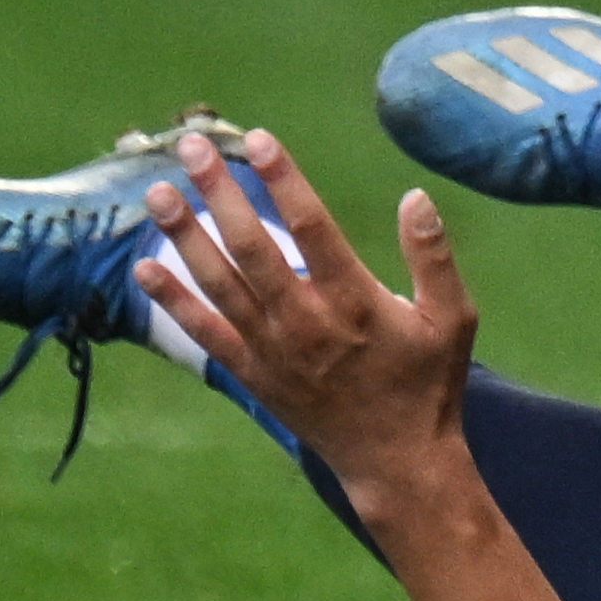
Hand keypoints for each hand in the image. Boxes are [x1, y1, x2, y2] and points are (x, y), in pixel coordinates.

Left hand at [134, 128, 474, 480]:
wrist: (395, 461)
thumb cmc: (429, 384)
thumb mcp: (454, 318)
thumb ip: (433, 257)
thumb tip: (415, 196)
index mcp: (357, 302)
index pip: (313, 227)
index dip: (283, 180)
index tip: (258, 139)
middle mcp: (306, 322)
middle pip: (253, 246)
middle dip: (220, 193)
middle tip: (192, 147)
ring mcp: (273, 350)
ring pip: (219, 283)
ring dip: (186, 236)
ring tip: (158, 194)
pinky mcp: (252, 374)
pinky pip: (204, 332)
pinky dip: (173, 301)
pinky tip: (145, 269)